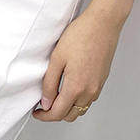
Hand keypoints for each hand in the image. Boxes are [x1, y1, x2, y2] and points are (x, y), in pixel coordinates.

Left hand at [32, 1, 123, 122]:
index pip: (58, 113)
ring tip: (56, 94)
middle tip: (44, 103)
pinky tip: (71, 87)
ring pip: (80, 109)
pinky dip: (78, 99)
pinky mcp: (102, 80)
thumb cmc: (81, 35)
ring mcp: (98, 86)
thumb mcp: (57, 58)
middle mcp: (89, 91)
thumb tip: (46, 102)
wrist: (103, 23)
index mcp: (76, 87)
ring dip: (68, 107)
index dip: (45, 116)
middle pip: (70, 115)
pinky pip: (89, 99)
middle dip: (55, 113)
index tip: (37, 112)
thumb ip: (50, 83)